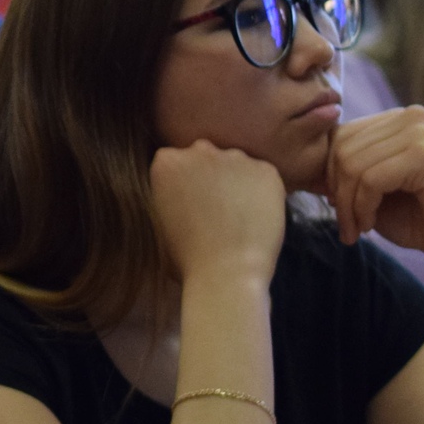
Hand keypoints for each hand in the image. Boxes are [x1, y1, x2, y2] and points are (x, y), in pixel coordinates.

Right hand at [148, 140, 286, 287]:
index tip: (187, 202)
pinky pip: (261, 175)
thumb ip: (166, 193)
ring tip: (237, 214)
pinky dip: (260, 190)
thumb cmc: (184, 258)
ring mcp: (236, 157)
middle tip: (213, 207)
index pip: (174, 161)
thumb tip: (178, 188)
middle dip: (207, 174)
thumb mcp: (157, 219)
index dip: (182, 182)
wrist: (226, 273)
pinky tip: (255, 215)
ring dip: (234, 180)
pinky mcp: (266, 169)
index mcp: (166, 162)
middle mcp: (200, 150)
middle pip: (204, 155)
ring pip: (235, 163)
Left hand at [319, 108, 423, 274]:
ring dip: (348, 205)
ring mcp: (422, 132)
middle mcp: (412, 116)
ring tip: (357, 228)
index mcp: (398, 118)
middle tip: (345, 224)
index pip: (340, 136)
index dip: (330, 175)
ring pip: (353, 164)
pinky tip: (370, 225)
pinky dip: (362, 207)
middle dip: (337, 192)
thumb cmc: (411, 216)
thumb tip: (302, 162)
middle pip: (343, 148)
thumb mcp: (368, 187)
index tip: (337, 207)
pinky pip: (371, 179)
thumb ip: (342, 169)